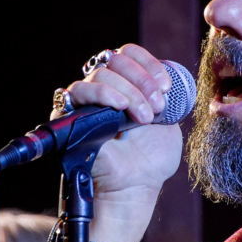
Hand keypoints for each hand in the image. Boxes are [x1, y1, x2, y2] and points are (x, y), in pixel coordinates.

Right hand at [61, 44, 184, 241]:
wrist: (135, 187)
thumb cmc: (151, 161)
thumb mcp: (170, 123)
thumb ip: (170, 99)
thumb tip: (170, 80)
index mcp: (127, 85)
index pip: (129, 54)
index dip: (149, 64)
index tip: (167, 86)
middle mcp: (105, 89)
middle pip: (116, 60)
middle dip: (143, 80)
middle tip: (157, 106)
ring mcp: (87, 101)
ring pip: (102, 74)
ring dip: (130, 92)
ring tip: (143, 117)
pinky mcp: (71, 116)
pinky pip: (79, 90)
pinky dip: (104, 94)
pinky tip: (120, 108)